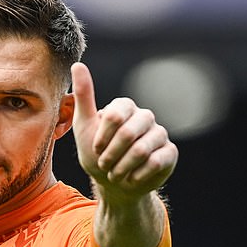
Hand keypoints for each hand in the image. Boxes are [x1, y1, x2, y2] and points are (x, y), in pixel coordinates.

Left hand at [71, 62, 177, 198]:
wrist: (113, 182)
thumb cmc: (96, 152)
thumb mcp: (84, 125)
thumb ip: (83, 96)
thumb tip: (77, 64)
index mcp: (125, 106)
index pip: (113, 117)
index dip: (101, 138)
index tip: (95, 149)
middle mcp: (145, 116)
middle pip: (128, 134)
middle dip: (111, 155)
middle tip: (104, 165)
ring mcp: (159, 134)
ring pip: (141, 150)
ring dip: (122, 168)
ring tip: (115, 174)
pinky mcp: (169, 152)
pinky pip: (155, 163)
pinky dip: (137, 175)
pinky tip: (131, 178)